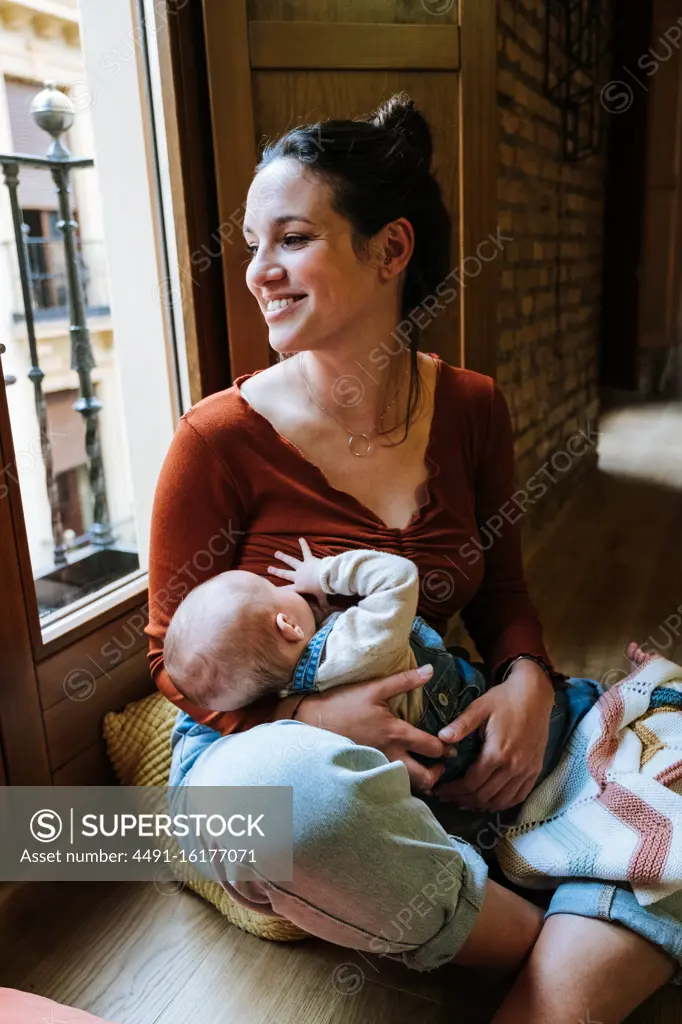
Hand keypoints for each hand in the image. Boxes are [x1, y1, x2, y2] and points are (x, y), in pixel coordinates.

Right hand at [268, 538, 326, 600]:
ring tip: (276, 553)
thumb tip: (324, 611)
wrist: (326, 576)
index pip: (287, 589)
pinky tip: (301, 539)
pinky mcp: (309, 560)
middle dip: (277, 571)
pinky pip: (306, 551)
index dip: (280, 590)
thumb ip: (322, 603)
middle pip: (285, 574)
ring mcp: (302, 567)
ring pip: (291, 561)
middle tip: (268, 568)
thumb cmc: (322, 588)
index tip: (272, 589)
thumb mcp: (322, 597)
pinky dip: (304, 545)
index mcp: (299, 586)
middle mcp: (298, 576)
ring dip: (283, 557)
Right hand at [274, 664, 449, 793]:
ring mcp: (376, 768)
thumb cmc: (342, 703)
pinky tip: (398, 774)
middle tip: (439, 765)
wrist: (308, 722)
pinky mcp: (364, 773)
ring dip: (419, 781)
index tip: (451, 746)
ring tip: (422, 770)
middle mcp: (390, 756)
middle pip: (424, 778)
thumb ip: (404, 680)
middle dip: (437, 774)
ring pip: (407, 786)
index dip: (446, 748)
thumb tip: (430, 670)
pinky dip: (399, 783)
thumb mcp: (373, 688)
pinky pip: (388, 785)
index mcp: (396, 733)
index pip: (432, 748)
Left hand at [431, 660, 554, 810]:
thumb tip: (441, 738)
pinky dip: (502, 804)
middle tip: (447, 797)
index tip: (439, 791)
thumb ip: (461, 724)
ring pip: (502, 801)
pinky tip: (489, 802)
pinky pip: (519, 796)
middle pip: (484, 796)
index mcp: (497, 753)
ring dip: (481, 805)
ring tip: (464, 802)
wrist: (535, 694)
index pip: (472, 783)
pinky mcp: (535, 770)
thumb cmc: (504, 699)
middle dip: (462, 799)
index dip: (453, 790)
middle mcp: (513, 767)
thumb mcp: (480, 707)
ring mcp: (526, 771)